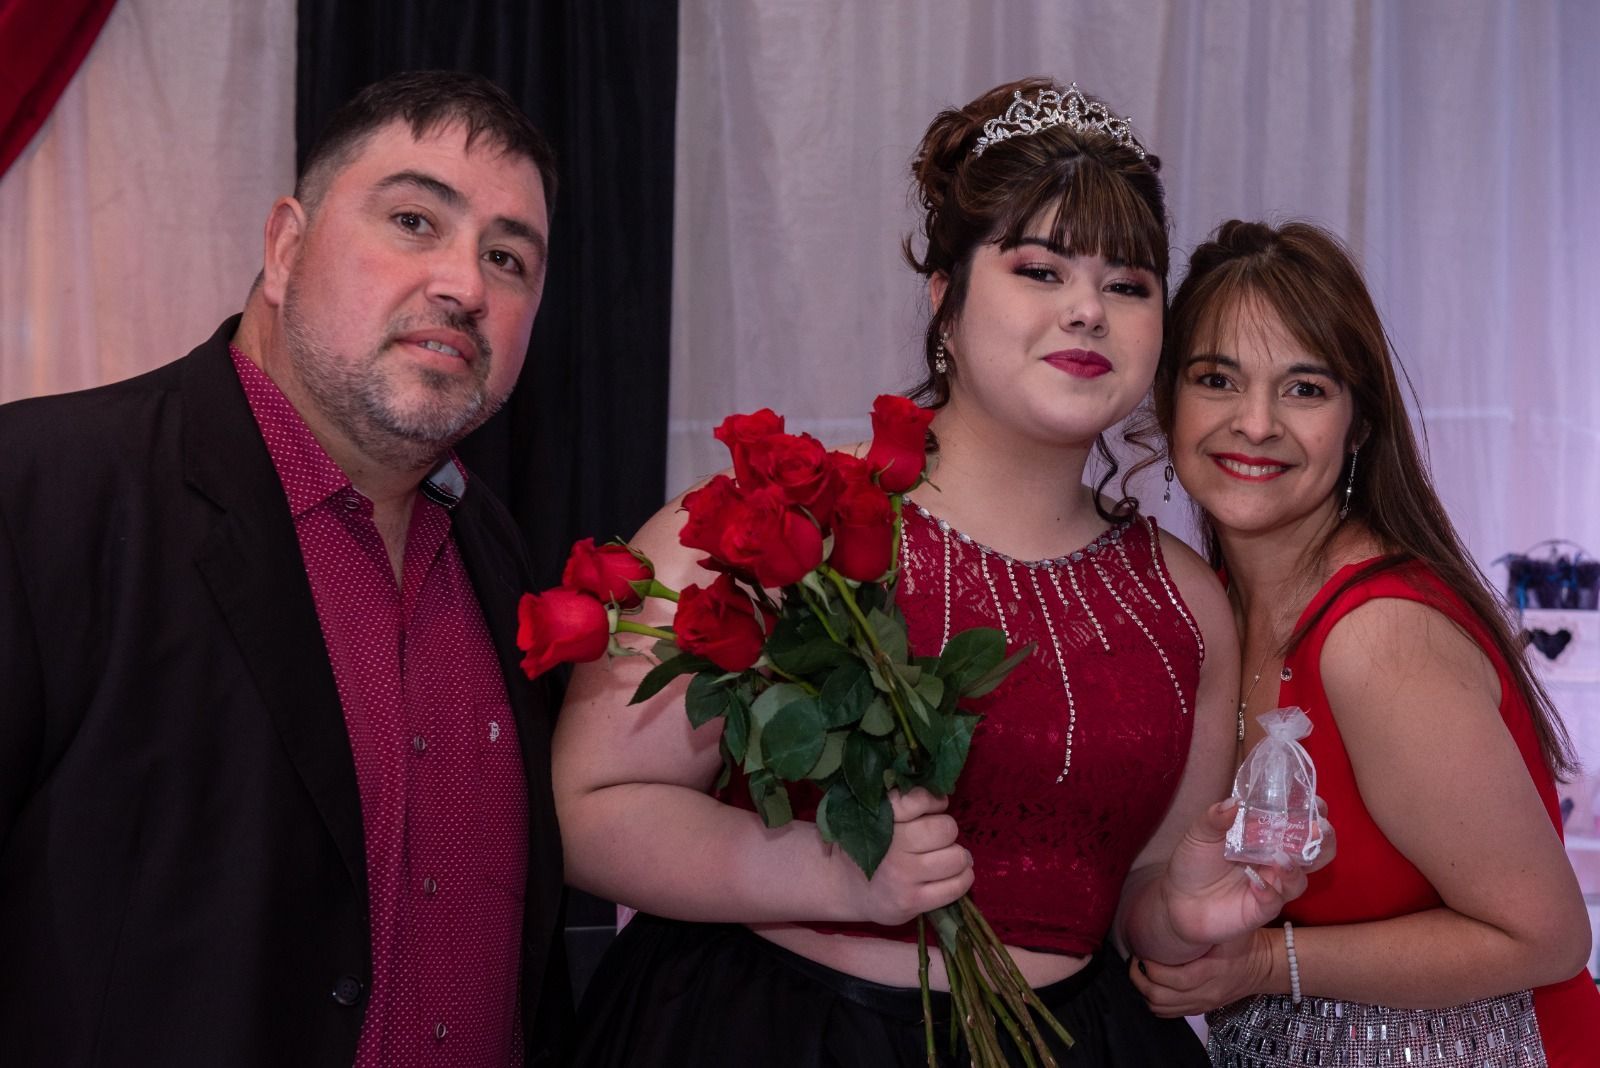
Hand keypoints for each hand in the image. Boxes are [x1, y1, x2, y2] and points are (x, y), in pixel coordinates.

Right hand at [842, 788, 972, 925]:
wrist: (845, 887)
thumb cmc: (868, 845)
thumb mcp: (874, 814)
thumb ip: (901, 802)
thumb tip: (941, 798)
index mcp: (879, 819)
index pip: (918, 800)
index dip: (933, 801)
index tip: (934, 806)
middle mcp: (891, 847)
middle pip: (945, 829)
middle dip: (946, 830)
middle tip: (937, 837)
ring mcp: (902, 876)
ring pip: (956, 858)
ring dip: (957, 855)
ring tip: (945, 857)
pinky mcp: (913, 901)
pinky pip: (956, 886)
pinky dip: (962, 878)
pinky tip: (949, 875)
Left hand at [1130, 930, 1273, 1016]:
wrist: (1264, 965)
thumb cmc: (1245, 941)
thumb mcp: (1231, 927)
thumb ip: (1210, 918)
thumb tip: (1178, 902)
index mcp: (1213, 971)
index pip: (1176, 979)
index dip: (1152, 968)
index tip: (1141, 952)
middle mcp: (1207, 992)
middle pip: (1162, 997)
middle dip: (1140, 980)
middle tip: (1134, 961)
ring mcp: (1203, 1003)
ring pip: (1162, 1008)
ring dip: (1144, 991)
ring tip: (1139, 972)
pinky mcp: (1201, 1009)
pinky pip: (1170, 1013)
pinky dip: (1154, 1001)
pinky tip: (1150, 983)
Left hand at [1162, 799, 1334, 946]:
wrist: (1177, 900)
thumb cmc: (1194, 862)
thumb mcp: (1200, 834)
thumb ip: (1215, 818)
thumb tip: (1233, 802)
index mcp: (1267, 835)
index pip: (1300, 820)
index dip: (1314, 810)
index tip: (1315, 802)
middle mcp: (1276, 859)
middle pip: (1316, 850)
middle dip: (1323, 838)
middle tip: (1317, 829)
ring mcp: (1272, 885)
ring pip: (1301, 878)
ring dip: (1295, 868)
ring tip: (1282, 858)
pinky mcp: (1262, 908)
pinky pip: (1275, 901)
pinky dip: (1269, 892)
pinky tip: (1255, 884)